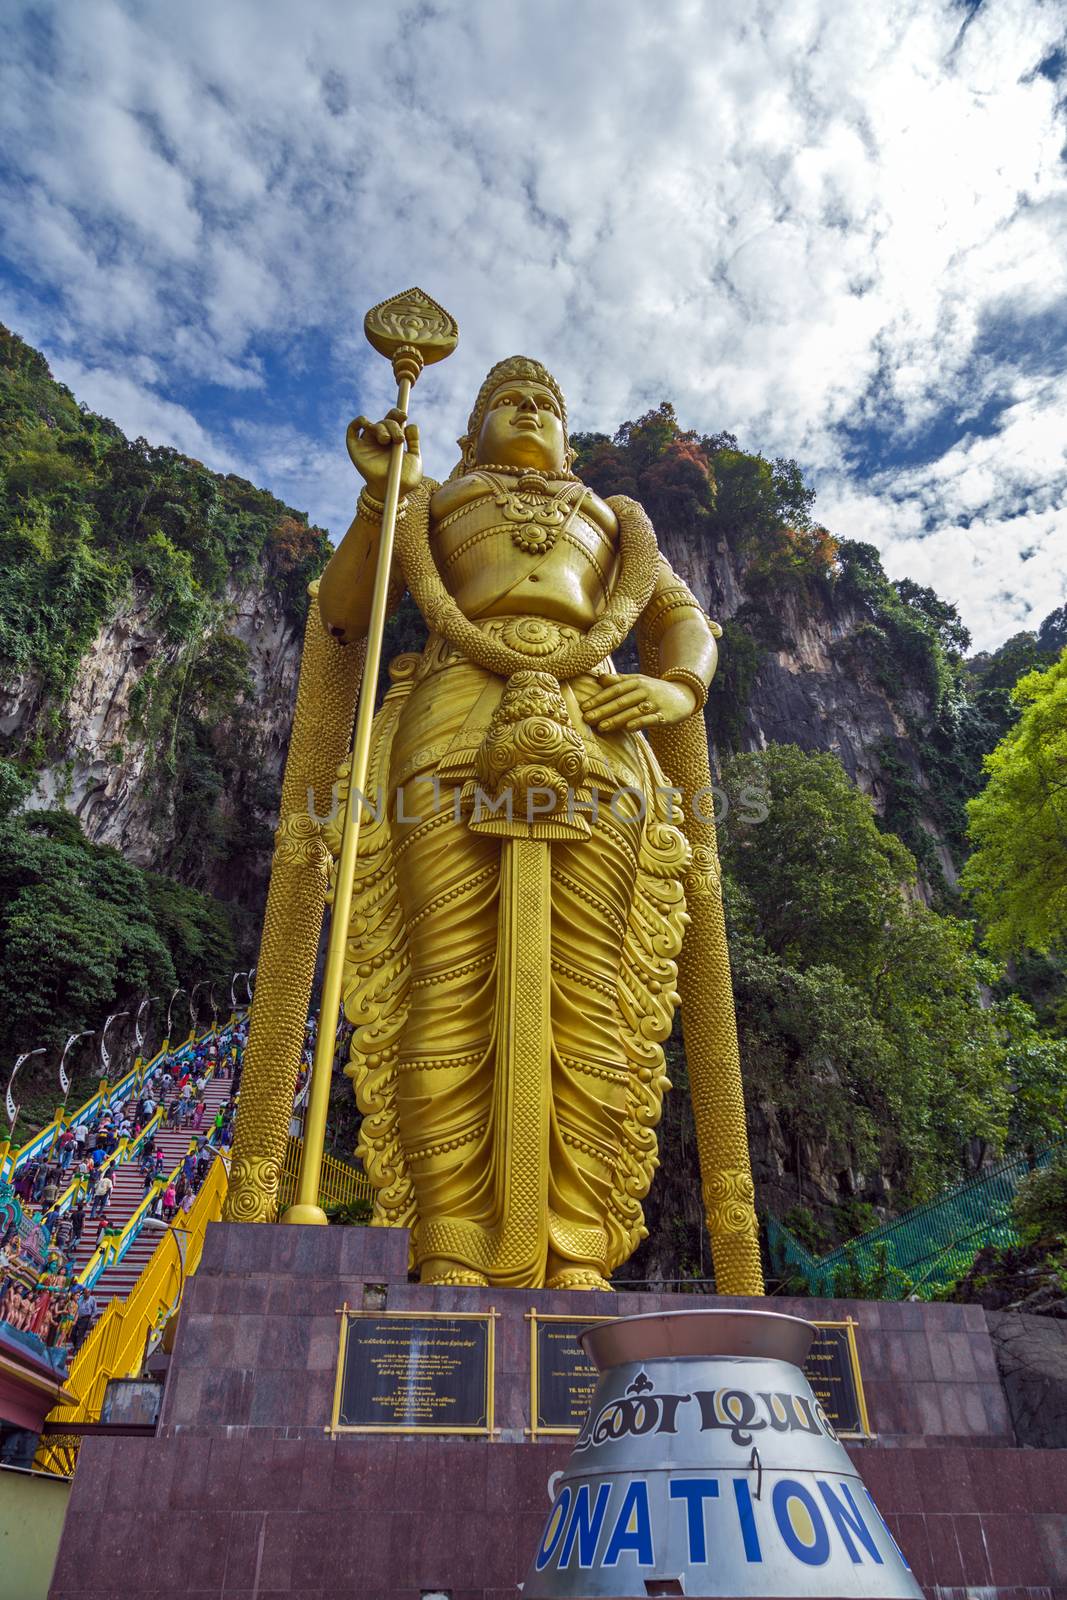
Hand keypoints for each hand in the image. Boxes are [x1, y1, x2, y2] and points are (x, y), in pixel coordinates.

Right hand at [346, 410, 421, 497]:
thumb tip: (411, 425)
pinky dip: (358, 422)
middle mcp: (380, 438)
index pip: (393, 419)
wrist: (393, 492)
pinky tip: (366, 422)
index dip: (397, 414)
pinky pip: (352, 430)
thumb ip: (414, 442)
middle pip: (385, 421)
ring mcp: (368, 443)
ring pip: (373, 425)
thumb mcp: (414, 458)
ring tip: (388, 440)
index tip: (404, 416)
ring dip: (382, 428)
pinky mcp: (355, 448)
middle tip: (399, 438)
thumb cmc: (405, 479)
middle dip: (393, 425)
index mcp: (394, 438)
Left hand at [582, 672, 697, 732]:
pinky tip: (628, 728)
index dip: (598, 698)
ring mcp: (655, 703)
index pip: (614, 690)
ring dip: (616, 719)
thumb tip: (599, 678)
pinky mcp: (665, 715)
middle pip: (621, 701)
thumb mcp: (638, 681)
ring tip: (601, 727)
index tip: (583, 707)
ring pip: (633, 711)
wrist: (683, 695)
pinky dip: (640, 723)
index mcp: (636, 682)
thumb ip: (619, 681)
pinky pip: (651, 719)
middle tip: (586, 719)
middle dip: (603, 710)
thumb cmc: (654, 689)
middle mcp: (645, 691)